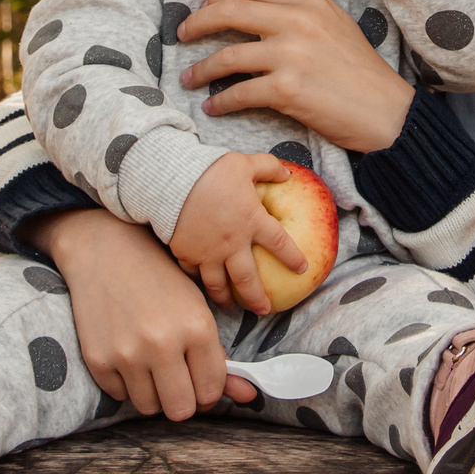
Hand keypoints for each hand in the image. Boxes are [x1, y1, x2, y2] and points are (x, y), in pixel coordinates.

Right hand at [23, 209, 257, 417]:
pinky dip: (126, 384)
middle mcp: (162, 343)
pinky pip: (119, 395)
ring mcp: (127, 353)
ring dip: (154, 394)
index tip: (200, 381)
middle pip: (181, 410)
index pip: (211, 390)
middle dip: (183, 400)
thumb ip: (220, 359)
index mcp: (196, 328)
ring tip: (152, 367)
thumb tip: (249, 396)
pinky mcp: (98, 359)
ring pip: (149, 408)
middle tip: (178, 382)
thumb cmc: (159, 278)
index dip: (208, 392)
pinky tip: (127, 356)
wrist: (105, 249)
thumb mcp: (197, 310)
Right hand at [168, 150, 308, 313]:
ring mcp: (208, 252)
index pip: (280, 244)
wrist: (173, 179)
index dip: (292, 258)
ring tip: (231, 308)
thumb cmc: (211, 170)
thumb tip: (287, 173)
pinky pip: (193, 273)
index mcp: (252, 221)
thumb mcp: (244, 163)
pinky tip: (202, 285)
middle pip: (248, 280)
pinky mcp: (186, 253)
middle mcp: (232, 243)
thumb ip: (268, 167)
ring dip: (226, 299)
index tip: (301, 269)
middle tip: (264, 310)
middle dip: (257, 298)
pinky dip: (198, 280)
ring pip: (218, 285)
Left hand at [178, 0, 415, 152]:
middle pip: (229, 12)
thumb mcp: (336, 19)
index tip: (203, 9)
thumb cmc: (360, 68)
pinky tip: (212, 107)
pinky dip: (220, 102)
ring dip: (201, 69)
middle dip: (196, 24)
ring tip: (189, 78)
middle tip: (182, 35)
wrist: (385, 110)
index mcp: (307, 2)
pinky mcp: (287, 89)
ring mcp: (291, 55)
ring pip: (227, 55)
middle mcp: (297, 21)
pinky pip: (239, 92)